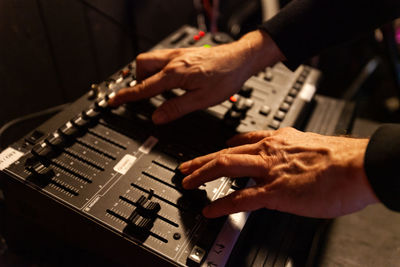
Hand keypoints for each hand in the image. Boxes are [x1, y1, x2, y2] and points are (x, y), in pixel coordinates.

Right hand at [108, 30, 283, 123]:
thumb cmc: (226, 77)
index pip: (143, 87)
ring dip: (146, 74)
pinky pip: (161, 59)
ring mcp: (178, 55)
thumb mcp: (202, 99)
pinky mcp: (184, 54)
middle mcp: (173, 61)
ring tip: (155, 89)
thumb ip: (177, 108)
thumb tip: (157, 117)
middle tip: (141, 95)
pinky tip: (169, 80)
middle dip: (136, 80)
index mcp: (175, 74)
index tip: (114, 101)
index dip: (127, 96)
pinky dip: (157, 70)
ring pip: (150, 60)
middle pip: (141, 66)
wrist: (241, 59)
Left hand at [180, 127, 378, 217]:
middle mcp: (269, 151)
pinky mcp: (274, 191)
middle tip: (187, 165)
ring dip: (202, 175)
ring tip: (187, 182)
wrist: (358, 165)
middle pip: (226, 152)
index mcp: (279, 139)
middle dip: (202, 159)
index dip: (225, 145)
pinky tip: (209, 210)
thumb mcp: (312, 147)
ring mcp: (268, 170)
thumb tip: (291, 163)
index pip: (244, 139)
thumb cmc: (342, 158)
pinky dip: (221, 205)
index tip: (217, 148)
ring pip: (225, 167)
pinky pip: (239, 198)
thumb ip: (294, 152)